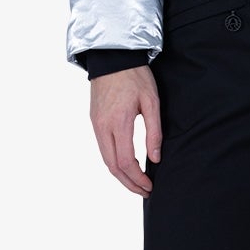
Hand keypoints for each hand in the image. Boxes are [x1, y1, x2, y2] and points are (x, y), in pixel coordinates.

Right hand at [89, 67, 162, 195]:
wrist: (111, 57)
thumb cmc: (135, 76)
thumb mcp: (151, 101)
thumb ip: (154, 131)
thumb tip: (155, 158)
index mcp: (118, 122)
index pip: (125, 161)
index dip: (137, 179)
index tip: (150, 186)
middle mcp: (103, 127)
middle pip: (112, 167)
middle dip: (128, 184)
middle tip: (144, 191)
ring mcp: (95, 125)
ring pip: (105, 160)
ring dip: (120, 175)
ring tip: (136, 183)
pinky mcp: (94, 121)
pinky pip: (102, 148)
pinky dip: (113, 162)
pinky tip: (125, 166)